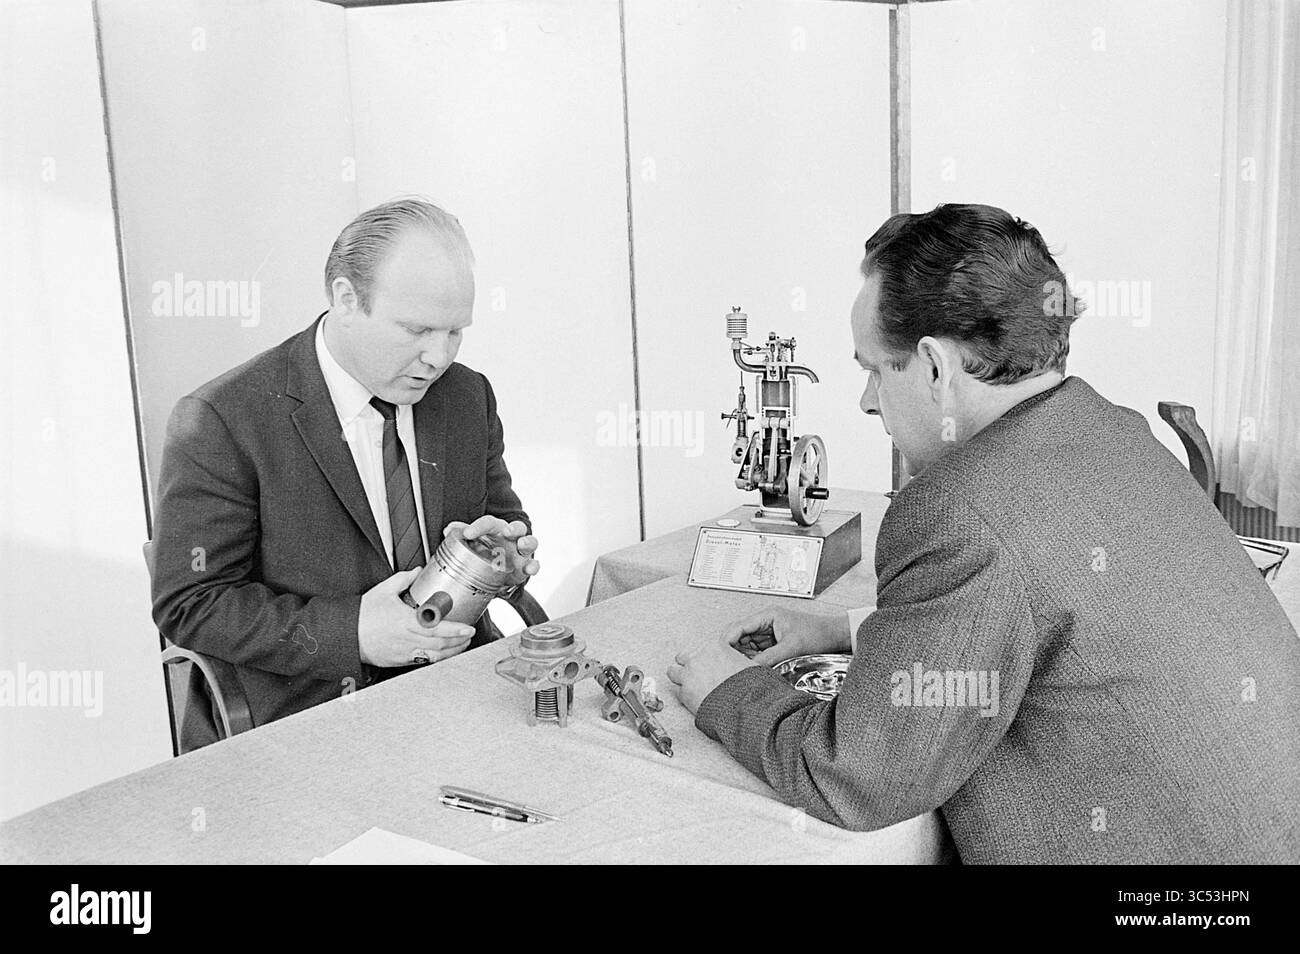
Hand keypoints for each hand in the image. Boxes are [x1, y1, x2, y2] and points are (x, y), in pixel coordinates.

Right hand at [357, 567, 475, 667]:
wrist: (345, 635)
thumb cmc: (362, 614)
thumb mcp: (383, 591)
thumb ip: (403, 579)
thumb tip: (418, 571)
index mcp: (405, 621)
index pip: (436, 628)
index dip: (455, 630)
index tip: (468, 628)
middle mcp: (407, 639)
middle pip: (440, 644)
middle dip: (459, 641)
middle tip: (469, 635)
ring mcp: (404, 652)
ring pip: (434, 656)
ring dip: (451, 651)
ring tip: (462, 644)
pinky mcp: (399, 660)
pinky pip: (423, 661)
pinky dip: (437, 658)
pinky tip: (444, 652)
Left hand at [443, 516, 538, 584]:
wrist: (495, 572)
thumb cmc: (486, 550)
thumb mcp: (473, 542)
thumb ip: (462, 534)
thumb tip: (449, 529)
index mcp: (496, 529)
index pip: (490, 523)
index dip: (479, 526)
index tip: (467, 534)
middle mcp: (511, 538)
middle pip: (518, 527)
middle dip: (514, 528)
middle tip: (506, 531)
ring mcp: (520, 552)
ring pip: (530, 542)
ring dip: (528, 542)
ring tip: (523, 545)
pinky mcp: (525, 566)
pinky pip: (534, 564)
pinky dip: (534, 566)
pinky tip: (530, 568)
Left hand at [666, 636, 756, 714]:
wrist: (744, 707)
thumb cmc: (749, 687)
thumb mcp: (747, 665)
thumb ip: (735, 659)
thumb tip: (738, 662)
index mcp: (713, 646)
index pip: (697, 647)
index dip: (700, 658)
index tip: (703, 665)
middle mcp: (697, 658)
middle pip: (681, 657)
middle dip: (687, 665)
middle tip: (694, 674)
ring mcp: (688, 675)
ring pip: (672, 672)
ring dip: (680, 677)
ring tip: (689, 685)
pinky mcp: (684, 693)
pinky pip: (677, 691)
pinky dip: (683, 694)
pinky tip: (693, 698)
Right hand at [724, 605, 850, 666]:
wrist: (835, 636)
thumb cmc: (818, 634)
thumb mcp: (792, 648)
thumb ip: (769, 658)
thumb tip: (749, 669)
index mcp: (767, 616)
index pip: (738, 626)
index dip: (727, 641)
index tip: (720, 655)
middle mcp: (764, 623)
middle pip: (739, 637)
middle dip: (733, 651)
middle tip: (728, 666)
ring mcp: (768, 634)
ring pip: (746, 647)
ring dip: (743, 658)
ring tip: (740, 670)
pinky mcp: (773, 644)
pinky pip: (756, 653)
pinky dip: (752, 662)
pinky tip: (751, 670)